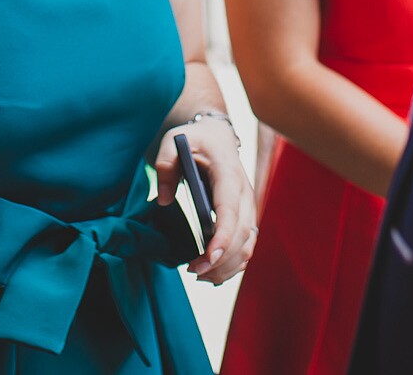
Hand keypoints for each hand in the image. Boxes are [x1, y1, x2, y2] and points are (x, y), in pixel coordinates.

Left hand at [151, 116, 257, 284]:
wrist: (216, 137)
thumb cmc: (195, 140)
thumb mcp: (173, 142)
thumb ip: (165, 165)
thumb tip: (163, 199)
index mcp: (228, 173)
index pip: (230, 210)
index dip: (223, 237)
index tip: (207, 258)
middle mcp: (245, 192)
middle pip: (243, 234)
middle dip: (221, 259)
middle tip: (193, 271)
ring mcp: (249, 206)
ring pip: (248, 244)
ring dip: (228, 266)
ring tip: (200, 275)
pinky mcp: (246, 216)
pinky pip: (246, 245)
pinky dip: (233, 263)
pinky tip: (213, 272)